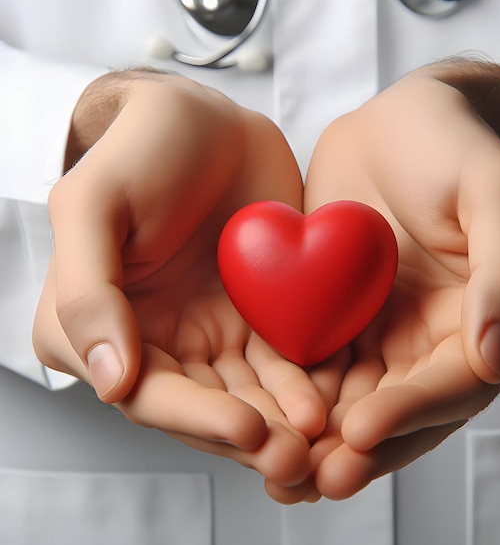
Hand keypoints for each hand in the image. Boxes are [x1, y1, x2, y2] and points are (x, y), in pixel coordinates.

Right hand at [33, 71, 326, 492]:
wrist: (206, 120)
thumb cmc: (141, 150)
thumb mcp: (94, 204)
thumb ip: (87, 290)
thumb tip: (106, 379)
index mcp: (106, 327)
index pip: (150, 393)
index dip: (196, 417)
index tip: (246, 429)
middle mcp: (161, 340)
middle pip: (207, 405)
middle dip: (252, 434)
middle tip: (297, 455)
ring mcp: (216, 328)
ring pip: (252, 391)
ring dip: (286, 417)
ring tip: (325, 433)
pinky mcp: (262, 311)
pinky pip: (287, 355)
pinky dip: (309, 378)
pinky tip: (336, 392)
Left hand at [292, 61, 499, 499]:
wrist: (407, 118)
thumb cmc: (459, 143)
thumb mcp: (497, 191)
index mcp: (493, 319)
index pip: (457, 383)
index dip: (412, 412)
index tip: (360, 431)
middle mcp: (442, 337)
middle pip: (405, 409)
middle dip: (361, 447)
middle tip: (313, 479)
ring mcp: (392, 329)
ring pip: (360, 398)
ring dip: (324, 438)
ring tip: (283, 472)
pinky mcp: (346, 314)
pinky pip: (323, 363)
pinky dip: (298, 397)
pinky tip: (265, 420)